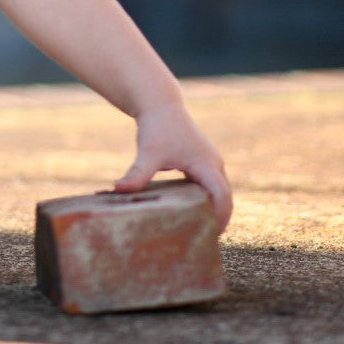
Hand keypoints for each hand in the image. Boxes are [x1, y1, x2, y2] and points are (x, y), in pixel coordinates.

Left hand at [114, 101, 232, 232]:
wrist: (159, 103)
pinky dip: (206, 198)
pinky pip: (209, 184)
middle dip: (219, 217)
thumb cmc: (156, 127)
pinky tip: (192, 211)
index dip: (221, 217)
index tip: (211, 236)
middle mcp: (213, 164)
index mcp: (206, 165)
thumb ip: (138, 173)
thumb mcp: (148, 152)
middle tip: (205, 240)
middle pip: (225, 196)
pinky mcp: (201, 159)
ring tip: (200, 230)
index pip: (223, 196)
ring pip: (218, 190)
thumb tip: (119, 189)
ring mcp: (209, 161)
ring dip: (214, 208)